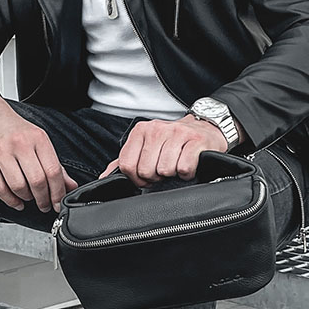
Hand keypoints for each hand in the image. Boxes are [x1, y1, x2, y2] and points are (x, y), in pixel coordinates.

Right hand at [0, 93, 77, 212]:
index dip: (58, 192)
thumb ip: (55, 165)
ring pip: (18, 187)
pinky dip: (10, 200)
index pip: (53, 171)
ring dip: (26, 199)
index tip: (58, 203)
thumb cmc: (13, 128)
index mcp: (37, 138)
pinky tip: (16, 201)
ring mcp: (1, 152)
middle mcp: (19, 144)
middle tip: (45, 205)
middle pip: (37, 181)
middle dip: (43, 200)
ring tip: (29, 198)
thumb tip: (70, 186)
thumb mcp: (38, 140)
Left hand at [98, 113, 229, 186]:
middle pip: (146, 171)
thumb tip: (104, 179)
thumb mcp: (145, 147)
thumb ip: (123, 162)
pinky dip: (187, 173)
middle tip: (164, 171)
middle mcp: (157, 129)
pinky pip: (184, 168)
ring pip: (165, 170)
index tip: (146, 177)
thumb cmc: (172, 142)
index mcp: (141, 131)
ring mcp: (178, 133)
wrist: (204, 129)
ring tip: (176, 166)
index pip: (127, 165)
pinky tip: (188, 166)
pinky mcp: (196, 141)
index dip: (137, 179)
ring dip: (172, 175)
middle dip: (156, 177)